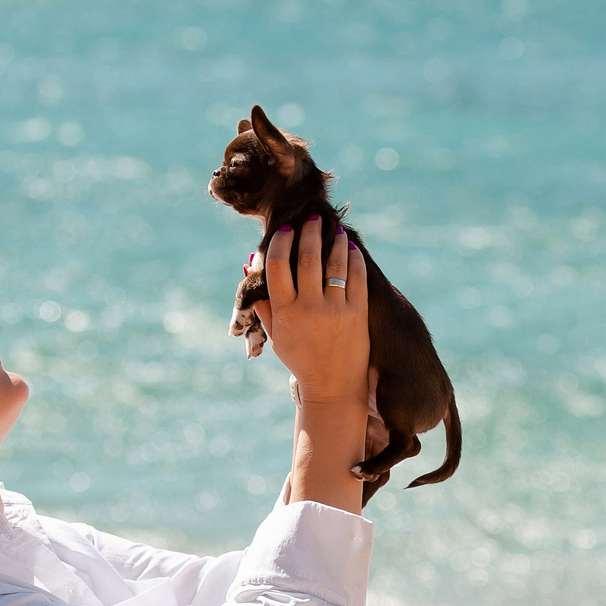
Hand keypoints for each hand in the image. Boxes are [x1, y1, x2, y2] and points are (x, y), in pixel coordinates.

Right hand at [254, 218, 368, 406]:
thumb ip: (263, 302)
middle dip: (309, 232)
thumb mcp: (276, 335)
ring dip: (335, 240)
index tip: (285, 229)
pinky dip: (354, 259)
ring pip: (335, 264)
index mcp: (285, 312)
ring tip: (334, 227)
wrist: (333, 387)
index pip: (278, 266)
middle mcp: (310, 308)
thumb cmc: (300, 359)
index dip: (281, 242)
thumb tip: (248, 267)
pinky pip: (358, 278)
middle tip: (311, 218)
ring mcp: (335, 311)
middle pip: (308, 258)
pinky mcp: (358, 314)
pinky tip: (350, 248)